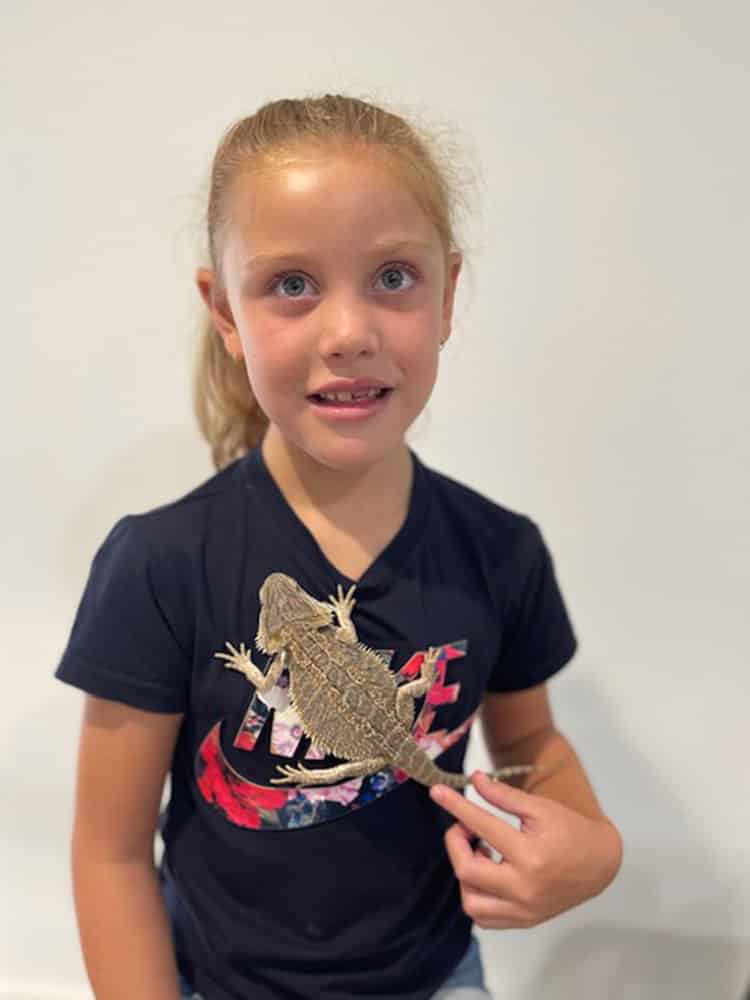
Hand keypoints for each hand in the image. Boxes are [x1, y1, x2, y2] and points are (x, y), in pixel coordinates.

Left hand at [430, 770, 622, 928]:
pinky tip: (487, 873)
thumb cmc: (571, 831)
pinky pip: (484, 917)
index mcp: (530, 856)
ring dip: (465, 873)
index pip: (482, 826)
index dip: (456, 806)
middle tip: (465, 827)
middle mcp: (524, 890)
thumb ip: (504, 796)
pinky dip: (476, 895)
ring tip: (480, 852)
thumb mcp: (540, 808)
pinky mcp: (523, 921)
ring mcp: (523, 911)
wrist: (600, 864)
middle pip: (467, 871)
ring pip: (471, 902)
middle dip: (456, 843)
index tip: (437, 791)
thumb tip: (474, 780)